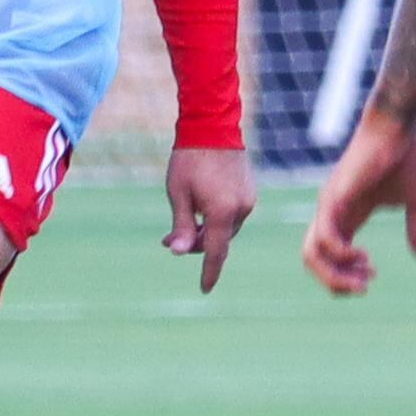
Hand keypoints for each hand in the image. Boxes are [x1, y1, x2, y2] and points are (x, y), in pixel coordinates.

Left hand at [162, 144, 257, 291]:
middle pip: (218, 240)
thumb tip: (180, 253)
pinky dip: (216, 218)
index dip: (209, 273)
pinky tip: (199, 207)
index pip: (216, 253)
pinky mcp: (249, 190)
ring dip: (205, 231)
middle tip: (167, 240)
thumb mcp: (178, 194)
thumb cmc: (190, 160)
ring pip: (225, 228)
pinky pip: (232, 214)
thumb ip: (181, 227)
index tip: (204, 290)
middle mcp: (241, 209)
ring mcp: (248, 199)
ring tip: (181, 222)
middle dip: (195, 244)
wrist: (213, 125)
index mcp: (223, 213)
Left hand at [300, 110, 415, 297]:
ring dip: (334, 277)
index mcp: (348, 214)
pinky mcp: (335, 198)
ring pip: (311, 254)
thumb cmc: (409, 155)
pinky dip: (340, 256)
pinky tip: (361, 256)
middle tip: (363, 288)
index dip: (344, 274)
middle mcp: (332, 211)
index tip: (372, 276)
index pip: (329, 254)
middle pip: (312, 259)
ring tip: (363, 279)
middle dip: (335, 283)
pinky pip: (325, 238)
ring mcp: (330, 205)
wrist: (402, 124)